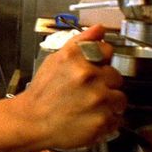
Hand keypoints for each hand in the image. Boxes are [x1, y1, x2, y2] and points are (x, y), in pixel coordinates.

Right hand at [17, 25, 126, 150]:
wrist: (31, 122)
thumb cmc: (42, 94)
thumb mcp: (55, 60)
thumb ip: (80, 42)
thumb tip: (99, 29)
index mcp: (77, 58)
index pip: (107, 50)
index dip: (102, 61)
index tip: (96, 68)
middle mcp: (89, 76)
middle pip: (116, 76)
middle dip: (105, 84)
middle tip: (88, 92)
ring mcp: (98, 99)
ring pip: (119, 99)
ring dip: (108, 104)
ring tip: (89, 108)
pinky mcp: (102, 121)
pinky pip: (116, 119)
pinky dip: (106, 121)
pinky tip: (89, 119)